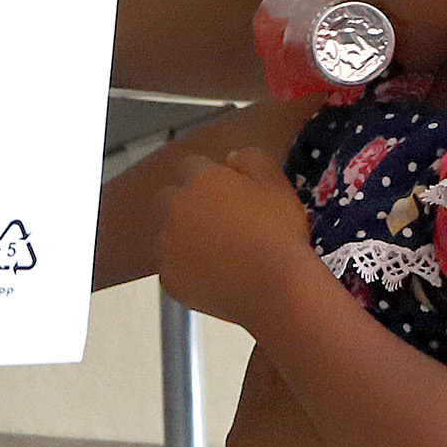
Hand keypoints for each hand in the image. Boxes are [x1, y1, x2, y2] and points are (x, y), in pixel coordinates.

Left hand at [155, 147, 315, 328]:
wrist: (275, 288)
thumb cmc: (278, 232)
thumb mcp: (276, 182)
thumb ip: (250, 158)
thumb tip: (232, 158)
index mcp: (200, 179)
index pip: (191, 166)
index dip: (210, 179)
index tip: (227, 194)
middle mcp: (175, 207)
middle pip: (170, 197)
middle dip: (188, 205)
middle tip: (220, 223)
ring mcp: (167, 245)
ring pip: (169, 235)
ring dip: (186, 239)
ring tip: (221, 254)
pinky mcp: (168, 279)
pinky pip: (173, 270)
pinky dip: (188, 272)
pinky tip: (216, 278)